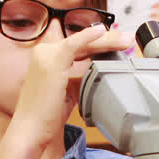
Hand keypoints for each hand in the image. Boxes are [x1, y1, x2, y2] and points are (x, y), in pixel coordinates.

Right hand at [10, 23, 131, 154]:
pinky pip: (74, 44)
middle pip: (84, 43)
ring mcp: (47, 55)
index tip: (119, 44)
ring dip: (107, 40)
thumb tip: (99, 73)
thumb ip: (80, 79)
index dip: (100, 44)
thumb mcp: (68, 91)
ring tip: (125, 39)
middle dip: (108, 40)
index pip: (80, 46)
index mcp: (48, 57)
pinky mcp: (52, 61)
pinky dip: (88, 36)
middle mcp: (45, 52)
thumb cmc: (46, 114)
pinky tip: (101, 30)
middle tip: (127, 39)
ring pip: (83, 43)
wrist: (30, 128)